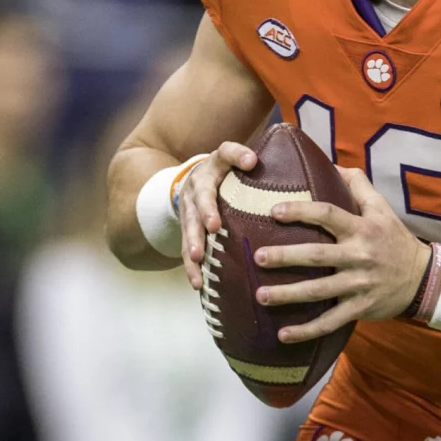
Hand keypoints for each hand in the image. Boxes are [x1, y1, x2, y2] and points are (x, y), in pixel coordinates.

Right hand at [179, 142, 257, 290]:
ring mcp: (188, 215)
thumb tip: (254, 161)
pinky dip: (192, 268)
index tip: (249, 166)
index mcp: (210, 171)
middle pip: (198, 203)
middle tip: (212, 228)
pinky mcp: (186, 233)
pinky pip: (187, 251)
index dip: (235, 158)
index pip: (223, 158)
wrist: (191, 181)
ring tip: (197, 261)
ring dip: (192, 246)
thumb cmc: (220, 172)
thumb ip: (239, 156)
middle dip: (203, 216)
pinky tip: (198, 284)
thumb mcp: (228, 158)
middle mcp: (195, 193)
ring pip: (188, 231)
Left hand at [253, 166, 430, 342]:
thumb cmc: (395, 239)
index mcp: (361, 228)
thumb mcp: (382, 208)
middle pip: (318, 255)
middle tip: (258, 256)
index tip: (274, 211)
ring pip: (319, 291)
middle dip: (286, 257)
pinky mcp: (360, 308)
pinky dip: (307, 331)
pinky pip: (330, 321)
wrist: (423, 278)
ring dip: (289, 295)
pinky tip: (282, 335)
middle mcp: (359, 255)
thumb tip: (332, 165)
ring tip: (261, 296)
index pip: (328, 215)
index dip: (301, 211)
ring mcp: (359, 284)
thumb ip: (358, 185)